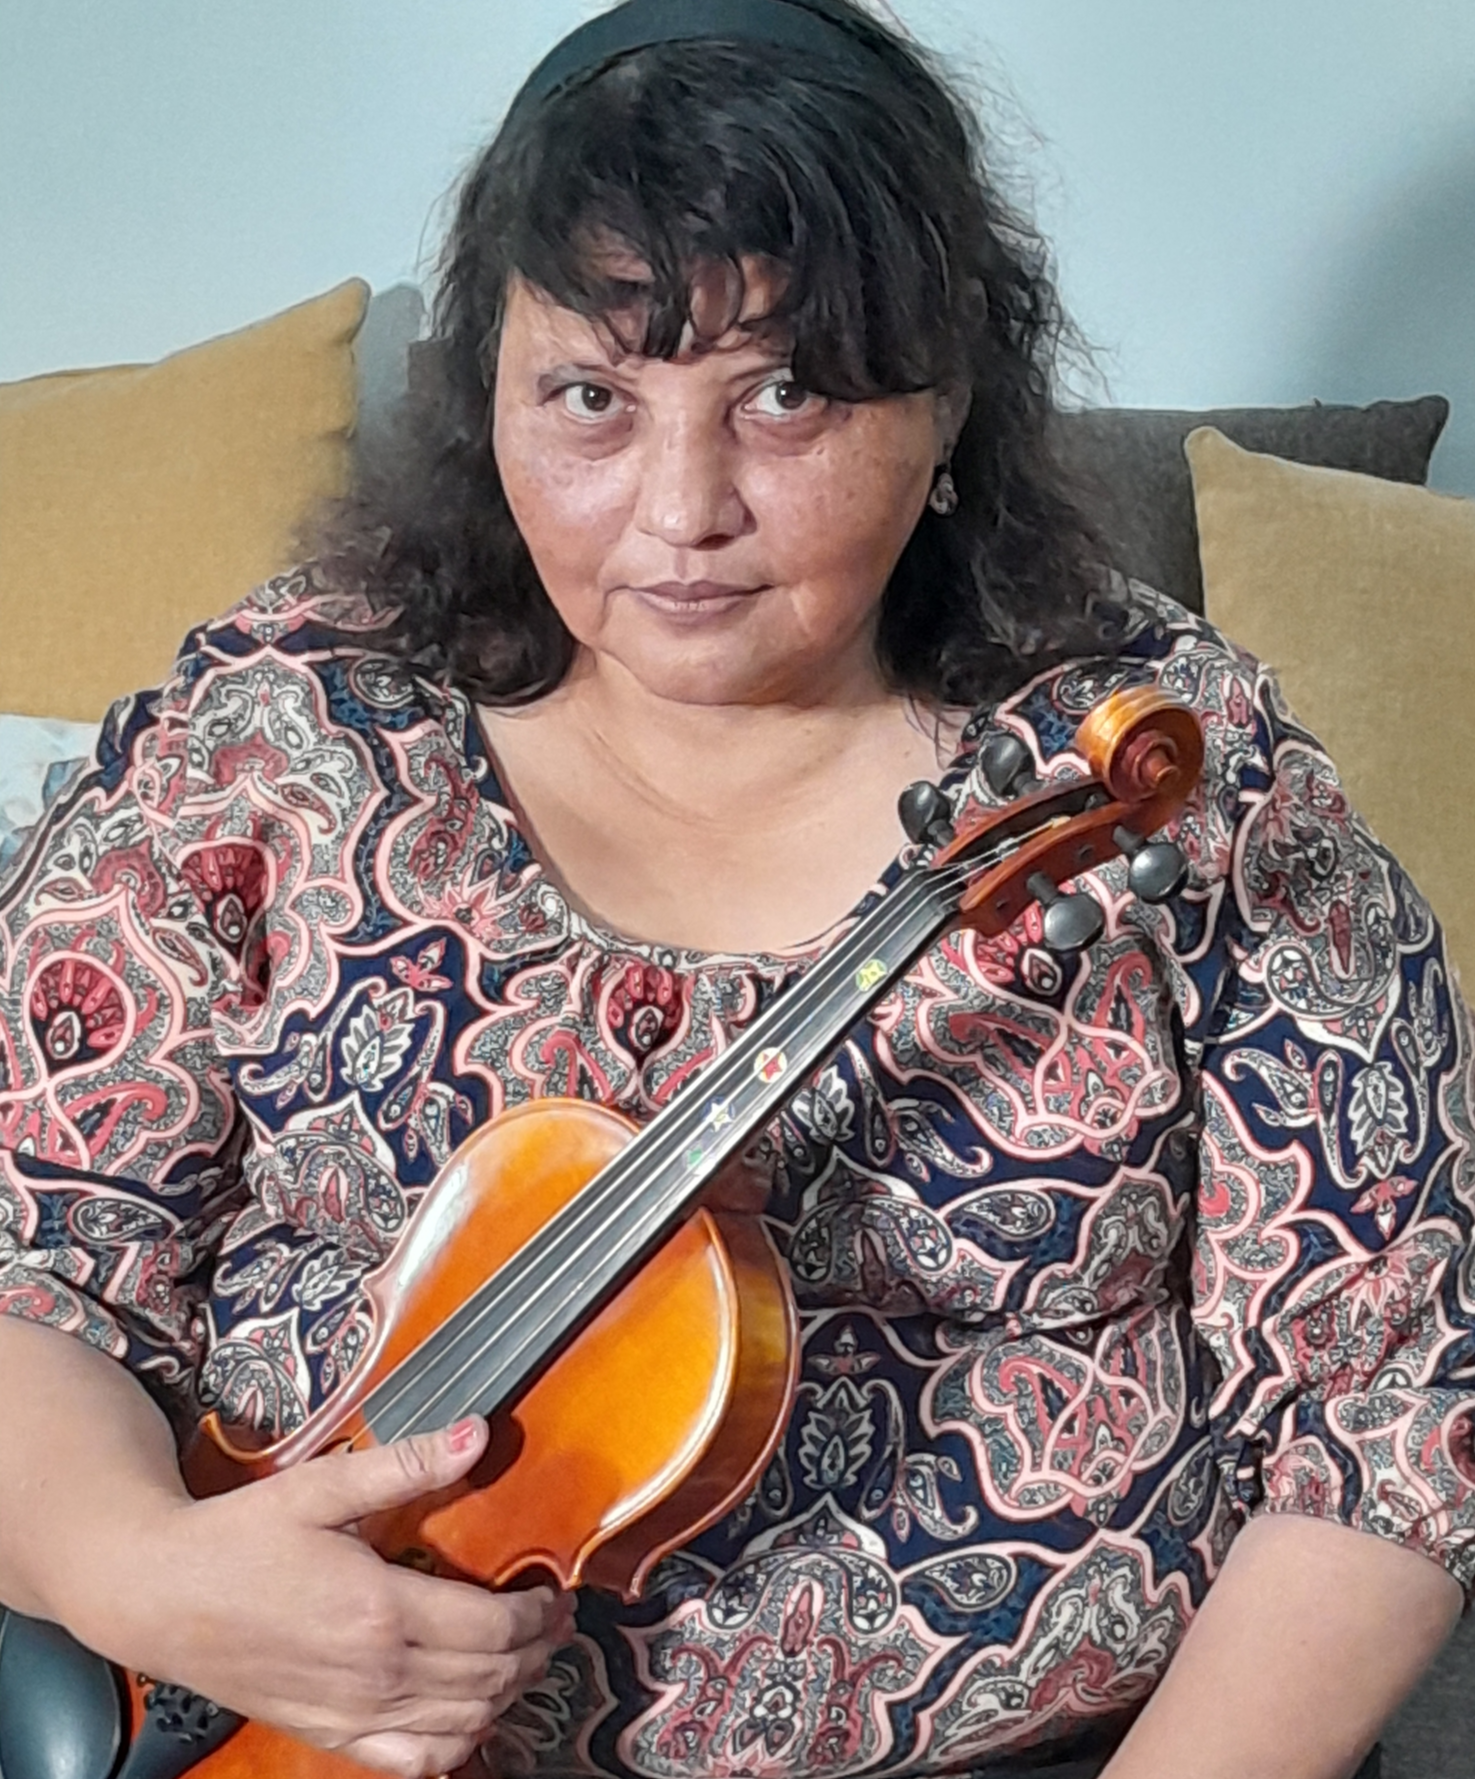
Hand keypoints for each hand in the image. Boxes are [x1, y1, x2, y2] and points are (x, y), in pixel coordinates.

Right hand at [83, 1418, 574, 1777]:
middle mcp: (374, 1674)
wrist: (157, 1595)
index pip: (493, 1629)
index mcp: (381, 1610)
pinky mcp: (327, 1734)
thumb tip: (477, 1432)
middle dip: (537, 1652)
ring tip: (527, 1660)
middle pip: (488, 1679)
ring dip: (507, 1695)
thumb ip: (406, 1465)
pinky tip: (469, 1720)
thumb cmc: (237, 1537)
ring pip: (461, 1724)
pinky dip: (454, 1746)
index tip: (556, 1593)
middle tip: (556, 1622)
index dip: (538, 1614)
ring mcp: (351, 1714)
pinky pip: (410, 1761)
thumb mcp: (322, 1487)